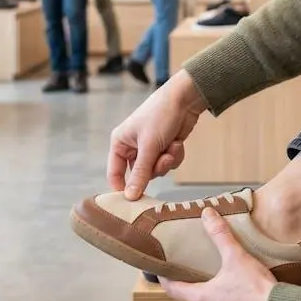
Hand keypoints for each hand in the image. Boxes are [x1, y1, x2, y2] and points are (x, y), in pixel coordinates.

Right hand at [108, 70, 206, 197]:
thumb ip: (140, 173)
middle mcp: (132, 146)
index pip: (114, 173)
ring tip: (172, 146)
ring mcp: (149, 148)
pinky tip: (177, 143)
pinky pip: (168, 163)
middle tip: (163, 158)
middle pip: (140, 175)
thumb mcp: (149, 146)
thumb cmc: (161, 116)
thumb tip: (130, 197)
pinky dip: (174, 155)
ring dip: (167, 161)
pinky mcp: (164, 147)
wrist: (185, 99)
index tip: (134, 201)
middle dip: (155, 168)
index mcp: (120, 143)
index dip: (123, 188)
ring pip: (156, 170)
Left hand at [161, 208, 274, 300]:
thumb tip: (207, 214)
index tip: (164, 273)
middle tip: (216, 278)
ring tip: (237, 293)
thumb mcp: (236, 257)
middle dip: (206, 291)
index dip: (167, 280)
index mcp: (202, 299)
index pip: (174, 290)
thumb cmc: (256, 288)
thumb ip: (220, 235)